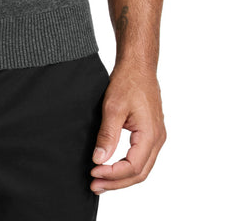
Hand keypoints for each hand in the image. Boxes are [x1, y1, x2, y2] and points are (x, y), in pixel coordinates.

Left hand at [90, 62, 166, 193]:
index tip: (93, 172)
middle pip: (139, 173)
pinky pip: (141, 158)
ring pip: (141, 168)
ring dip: (121, 177)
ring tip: (100, 181)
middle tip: (94, 186)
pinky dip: (126, 166)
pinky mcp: (150, 133)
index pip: (132, 167)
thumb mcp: (113, 107)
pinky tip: (112, 167)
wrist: (138, 65)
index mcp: (150, 135)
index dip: (112, 174)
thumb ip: (107, 135)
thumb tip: (99, 159)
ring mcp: (156, 137)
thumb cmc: (128, 81)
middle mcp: (157, 139)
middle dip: (116, 182)